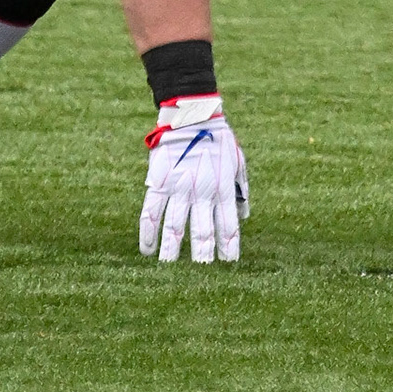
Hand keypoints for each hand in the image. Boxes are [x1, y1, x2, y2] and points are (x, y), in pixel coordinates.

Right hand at [139, 96, 247, 262]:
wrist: (192, 114)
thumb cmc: (218, 137)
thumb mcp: (237, 161)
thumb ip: (241, 189)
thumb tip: (244, 215)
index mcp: (222, 189)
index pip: (227, 226)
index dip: (228, 248)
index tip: (228, 264)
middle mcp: (202, 193)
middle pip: (201, 233)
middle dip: (202, 257)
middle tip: (201, 277)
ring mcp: (179, 189)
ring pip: (175, 228)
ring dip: (173, 252)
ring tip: (171, 272)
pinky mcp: (159, 182)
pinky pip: (151, 213)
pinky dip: (148, 234)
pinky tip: (147, 250)